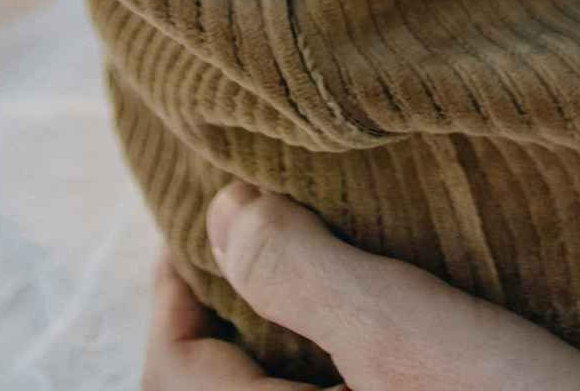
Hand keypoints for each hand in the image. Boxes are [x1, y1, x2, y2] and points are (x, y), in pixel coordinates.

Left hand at [140, 202, 579, 389]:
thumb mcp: (405, 332)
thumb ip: (301, 273)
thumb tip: (221, 211)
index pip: (173, 370)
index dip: (174, 287)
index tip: (206, 207)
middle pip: (219, 390)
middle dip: (229, 310)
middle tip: (263, 226)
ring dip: (283, 338)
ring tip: (324, 262)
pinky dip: (330, 369)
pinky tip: (382, 326)